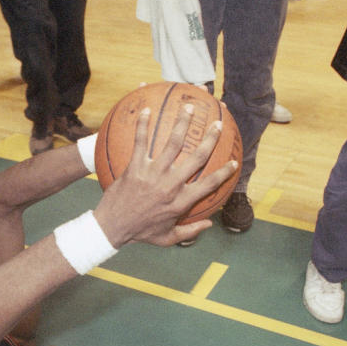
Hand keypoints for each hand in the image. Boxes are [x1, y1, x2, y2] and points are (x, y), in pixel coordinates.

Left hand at [93, 105, 237, 247]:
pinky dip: (143, 124)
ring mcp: (153, 173)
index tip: (234, 161)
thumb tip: (209, 224)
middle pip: (198, 157)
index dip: (225, 172)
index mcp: (182, 201)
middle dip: (210, 138)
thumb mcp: (168, 238)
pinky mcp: (135, 167)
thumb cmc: (140, 232)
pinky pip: (141, 141)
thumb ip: (190, 231)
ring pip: (173, 143)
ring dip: (183, 122)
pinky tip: (146, 109)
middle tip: (217, 124)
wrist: (112, 227)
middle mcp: (171, 185)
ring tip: (190, 107)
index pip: (210, 184)